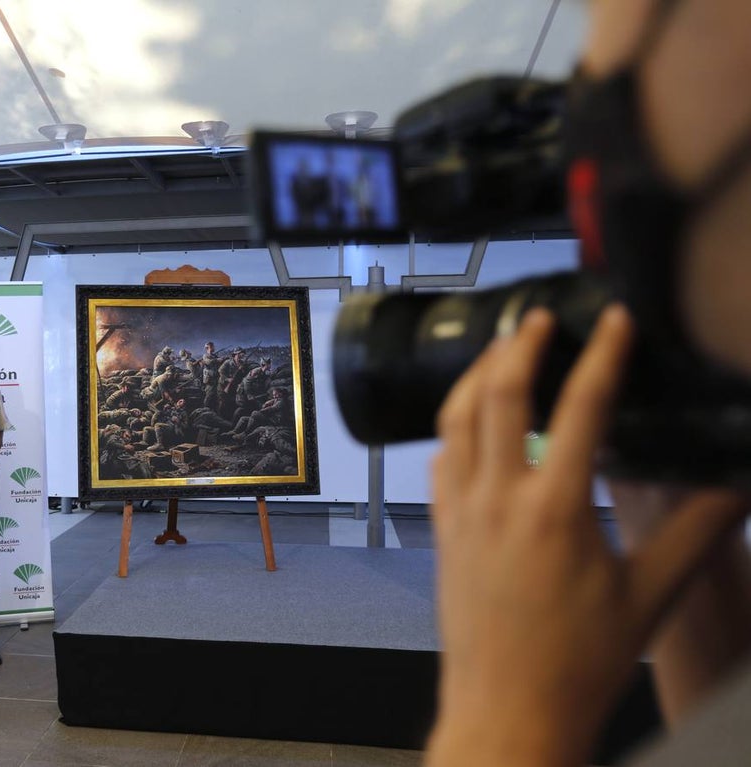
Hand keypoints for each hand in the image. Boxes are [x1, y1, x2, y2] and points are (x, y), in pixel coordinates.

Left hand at [425, 306, 747, 766]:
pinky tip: (469, 421)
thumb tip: (739, 483)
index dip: (602, 354)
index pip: (580, 408)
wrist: (507, 708)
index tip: (615, 318)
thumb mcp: (650, 595)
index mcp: (554, 509)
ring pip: (456, 420)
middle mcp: (497, 499)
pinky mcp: (441, 531)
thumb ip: (696, 531)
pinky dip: (454, 425)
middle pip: (499, 395)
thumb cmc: (578, 662)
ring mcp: (460, 513)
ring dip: (476, 376)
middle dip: (518, 344)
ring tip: (498, 349)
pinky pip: (440, 460)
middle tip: (536, 313)